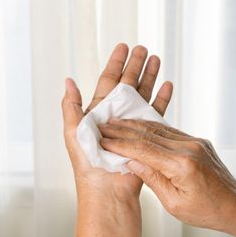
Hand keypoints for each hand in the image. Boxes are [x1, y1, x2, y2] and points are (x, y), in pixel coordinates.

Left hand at [61, 44, 172, 200]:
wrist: (107, 189)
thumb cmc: (87, 164)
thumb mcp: (73, 132)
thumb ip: (71, 106)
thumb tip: (68, 80)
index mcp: (98, 112)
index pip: (108, 80)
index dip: (115, 63)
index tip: (122, 47)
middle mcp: (116, 115)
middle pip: (128, 84)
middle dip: (135, 65)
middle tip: (142, 48)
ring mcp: (132, 125)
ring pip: (143, 94)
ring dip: (149, 76)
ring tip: (156, 58)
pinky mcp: (146, 135)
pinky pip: (156, 113)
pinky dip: (162, 98)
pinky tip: (167, 85)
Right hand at [98, 119, 235, 231]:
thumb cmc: (205, 211)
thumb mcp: (174, 204)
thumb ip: (152, 179)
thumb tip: (130, 161)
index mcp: (183, 165)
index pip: (143, 149)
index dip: (120, 144)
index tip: (102, 141)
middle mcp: (189, 148)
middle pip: (148, 134)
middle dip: (122, 130)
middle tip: (102, 126)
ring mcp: (195, 142)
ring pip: (157, 129)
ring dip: (134, 125)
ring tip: (114, 123)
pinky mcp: (197, 141)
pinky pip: (168, 131)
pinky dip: (149, 128)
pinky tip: (135, 126)